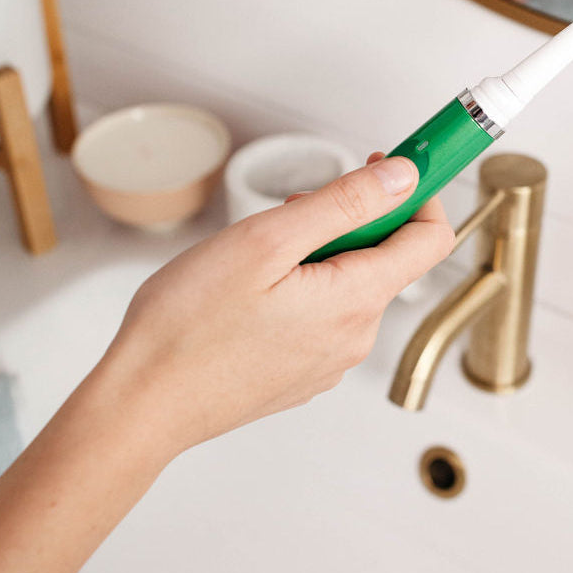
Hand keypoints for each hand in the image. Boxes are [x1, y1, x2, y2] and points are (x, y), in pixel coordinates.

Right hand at [98, 155, 453, 459]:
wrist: (141, 404)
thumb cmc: (189, 326)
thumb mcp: (268, 240)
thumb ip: (345, 204)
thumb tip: (405, 177)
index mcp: (357, 300)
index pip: (432, 238)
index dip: (416, 193)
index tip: (386, 167)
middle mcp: (356, 336)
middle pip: (386, 257)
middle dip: (348, 221)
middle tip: (291, 210)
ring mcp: (331, 358)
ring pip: (350, 282)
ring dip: (320, 253)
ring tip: (258, 256)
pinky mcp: (304, 371)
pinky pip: (325, 313)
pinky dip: (303, 287)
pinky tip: (252, 292)